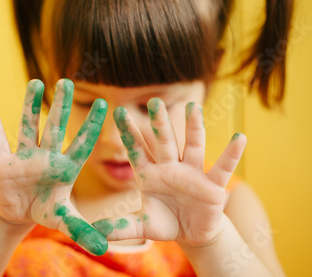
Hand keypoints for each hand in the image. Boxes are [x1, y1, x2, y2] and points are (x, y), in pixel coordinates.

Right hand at [0, 78, 108, 254]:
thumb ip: (81, 230)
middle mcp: (46, 156)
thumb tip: (104, 248)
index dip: (92, 127)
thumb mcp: (62, 220)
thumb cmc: (44, 209)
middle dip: (60, 106)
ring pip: (28, 126)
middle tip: (68, 82)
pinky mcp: (1, 161)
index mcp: (64, 167)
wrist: (18, 211)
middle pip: (54, 127)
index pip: (81, 144)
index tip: (105, 105)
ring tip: (35, 82)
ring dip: (30, 105)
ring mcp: (23, 156)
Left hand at [92, 98, 246, 246]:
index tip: (117, 110)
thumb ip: (120, 227)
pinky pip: (223, 167)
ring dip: (193, 128)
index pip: (136, 150)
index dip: (128, 132)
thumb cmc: (165, 222)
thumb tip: (94, 234)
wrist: (191, 233)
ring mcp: (192, 173)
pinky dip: (231, 154)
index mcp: (149, 174)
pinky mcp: (212, 185)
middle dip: (159, 123)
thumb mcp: (142, 226)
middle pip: (164, 141)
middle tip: (154, 101)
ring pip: (192, 146)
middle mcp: (169, 168)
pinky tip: (240, 138)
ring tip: (194, 107)